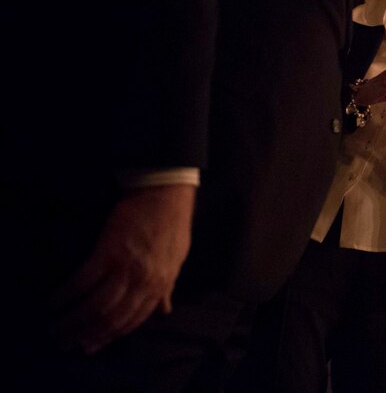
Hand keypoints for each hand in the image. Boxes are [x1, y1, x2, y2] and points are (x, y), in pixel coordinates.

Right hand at [50, 184, 195, 352]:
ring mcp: (126, 268)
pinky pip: (82, 282)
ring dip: (72, 321)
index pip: (132, 321)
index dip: (109, 337)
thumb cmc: (172, 225)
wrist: (166, 194)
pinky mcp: (109, 252)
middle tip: (65, 343)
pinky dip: (65, 295)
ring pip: (96, 307)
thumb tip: (164, 311)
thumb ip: (166, 288)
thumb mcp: (176, 260)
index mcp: (160, 285)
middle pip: (111, 319)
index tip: (90, 346)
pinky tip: (54, 302)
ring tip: (56, 329)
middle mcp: (144, 282)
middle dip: (86, 336)